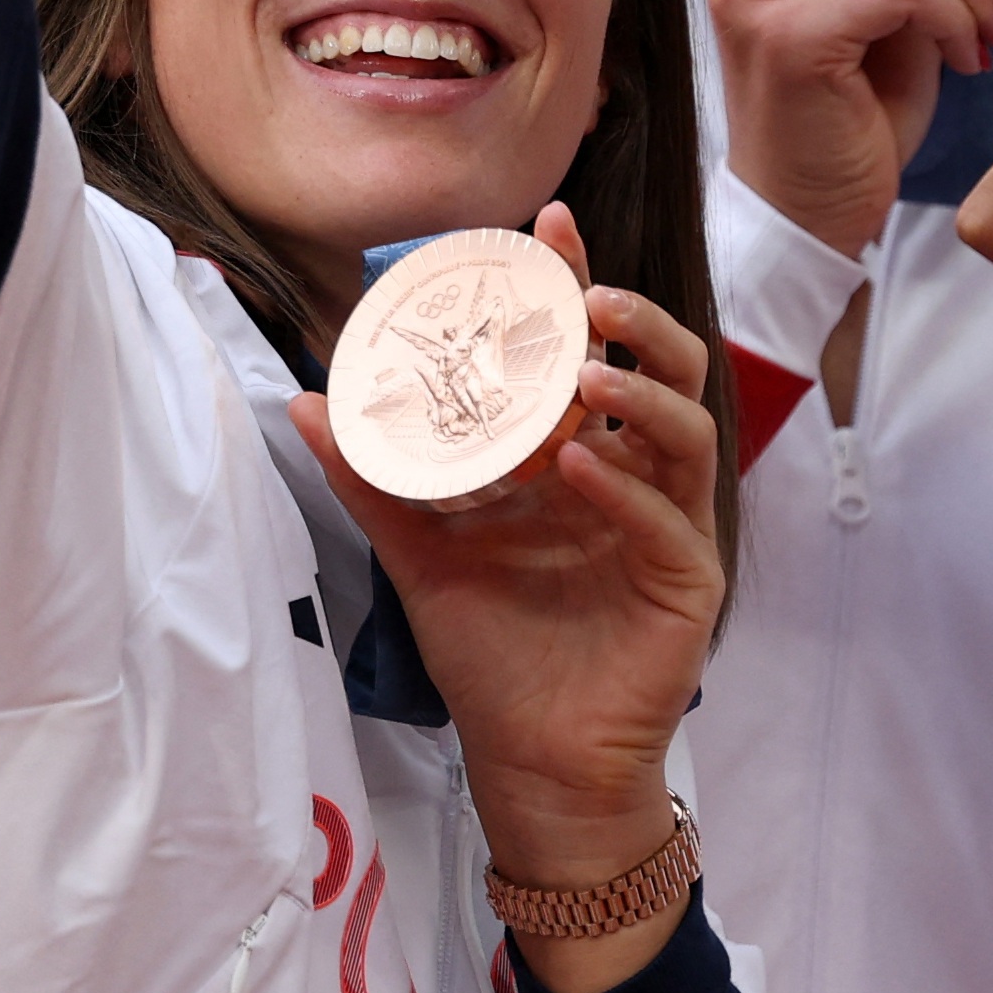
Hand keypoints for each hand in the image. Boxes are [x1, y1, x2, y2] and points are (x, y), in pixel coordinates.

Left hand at [289, 203, 720, 992]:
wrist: (533, 768)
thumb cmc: (495, 659)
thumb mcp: (420, 555)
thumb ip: (374, 478)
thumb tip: (304, 400)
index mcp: (580, 458)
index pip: (588, 351)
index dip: (575, 285)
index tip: (547, 224)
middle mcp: (633, 478)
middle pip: (662, 370)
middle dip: (632, 321)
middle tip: (585, 293)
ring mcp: (668, 527)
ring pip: (688, 432)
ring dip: (639, 391)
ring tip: (584, 372)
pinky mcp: (686, 583)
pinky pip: (668, 518)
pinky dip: (627, 486)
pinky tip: (579, 462)